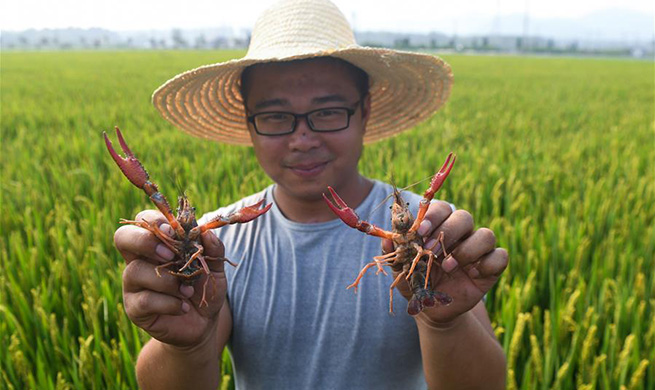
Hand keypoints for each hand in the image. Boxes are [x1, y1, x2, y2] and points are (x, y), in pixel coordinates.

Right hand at [115, 210, 226, 347]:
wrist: (203, 322)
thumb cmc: (204, 287)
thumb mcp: (214, 267)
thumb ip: (213, 248)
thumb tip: (206, 232)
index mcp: (157, 243)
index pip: (143, 220)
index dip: (155, 221)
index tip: (176, 231)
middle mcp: (139, 260)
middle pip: (122, 237)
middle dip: (145, 241)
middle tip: (170, 255)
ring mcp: (133, 284)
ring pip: (135, 271)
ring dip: (168, 280)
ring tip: (188, 290)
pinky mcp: (135, 308)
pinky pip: (145, 300)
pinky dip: (170, 303)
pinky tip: (184, 306)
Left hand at [383, 201, 507, 323]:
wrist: (432, 309)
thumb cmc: (416, 282)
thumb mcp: (401, 269)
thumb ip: (395, 253)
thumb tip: (387, 239)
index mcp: (439, 228)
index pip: (441, 208)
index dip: (433, 216)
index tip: (420, 231)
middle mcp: (461, 234)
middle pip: (464, 217)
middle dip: (448, 231)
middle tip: (431, 250)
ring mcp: (478, 250)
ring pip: (486, 234)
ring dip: (467, 249)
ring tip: (448, 267)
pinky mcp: (491, 267)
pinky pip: (500, 256)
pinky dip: (487, 264)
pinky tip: (472, 275)